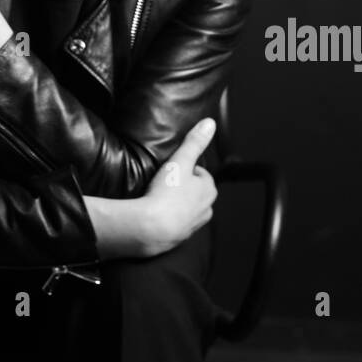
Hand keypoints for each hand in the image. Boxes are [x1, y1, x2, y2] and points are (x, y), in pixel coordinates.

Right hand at [137, 118, 218, 256]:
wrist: (151, 228)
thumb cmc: (167, 194)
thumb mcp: (180, 161)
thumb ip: (194, 142)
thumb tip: (210, 123)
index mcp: (208, 190)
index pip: (202, 174)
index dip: (188, 169)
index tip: (175, 168)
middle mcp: (206, 209)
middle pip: (196, 193)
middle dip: (184, 187)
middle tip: (166, 181)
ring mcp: (193, 225)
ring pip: (189, 209)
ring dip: (178, 204)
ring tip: (161, 197)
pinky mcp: (180, 237)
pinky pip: (177, 223)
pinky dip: (170, 218)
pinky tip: (157, 213)